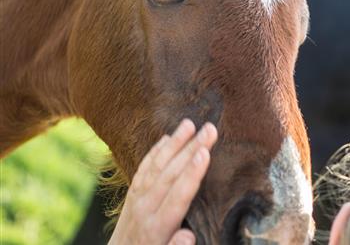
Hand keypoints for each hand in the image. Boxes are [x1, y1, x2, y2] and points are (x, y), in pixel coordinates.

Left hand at [109, 119, 217, 244]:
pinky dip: (155, 151)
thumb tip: (188, 236)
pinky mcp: (132, 195)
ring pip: (156, 166)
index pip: (178, 195)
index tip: (206, 152)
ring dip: (174, 143)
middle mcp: (145, 209)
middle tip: (210, 129)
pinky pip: (143, 168)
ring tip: (189, 123)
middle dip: (191, 149)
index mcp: (157, 228)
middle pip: (170, 174)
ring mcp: (136, 200)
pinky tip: (167, 138)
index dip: (192, 173)